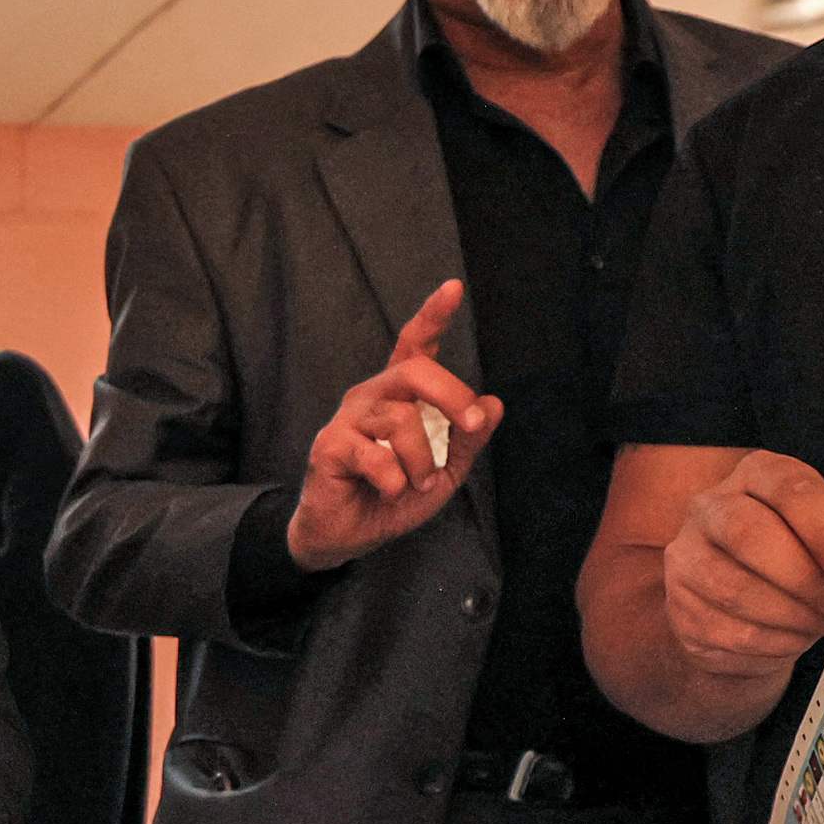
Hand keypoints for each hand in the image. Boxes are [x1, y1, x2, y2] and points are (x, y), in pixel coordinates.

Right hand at [286, 278, 500, 569]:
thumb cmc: (393, 497)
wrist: (349, 535)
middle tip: (470, 425)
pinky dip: (396, 481)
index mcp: (399, 396)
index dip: (432, 315)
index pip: (414, 345)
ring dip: (422, 461)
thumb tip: (493, 404)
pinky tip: (390, 492)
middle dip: (452, 395)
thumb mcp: (445, 472)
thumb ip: (467, 440)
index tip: (453, 288)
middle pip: (415, 371)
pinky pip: (377, 456)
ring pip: (400, 420)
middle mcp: (372, 396)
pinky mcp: (330, 446)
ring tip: (416, 484)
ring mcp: (347, 419)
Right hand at [659, 451, 823, 685]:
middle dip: (805, 577)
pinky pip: (731, 633)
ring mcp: (686, 559)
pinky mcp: (679, 609)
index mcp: (755, 476)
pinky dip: (775, 644)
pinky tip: (797, 639)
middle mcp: (709, 508)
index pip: (789, 489)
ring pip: (737, 591)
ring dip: (794, 618)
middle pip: (748, 535)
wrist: (742, 603)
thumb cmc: (797, 556)